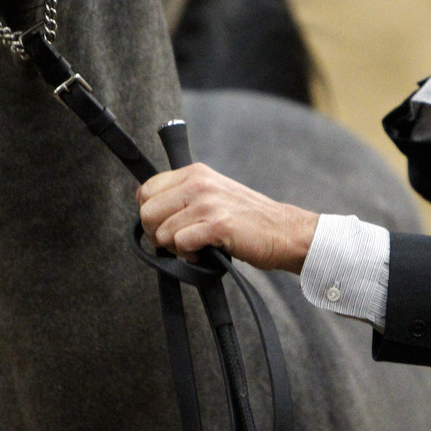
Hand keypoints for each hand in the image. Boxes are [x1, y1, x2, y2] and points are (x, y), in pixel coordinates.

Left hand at [137, 163, 319, 273]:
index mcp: (196, 173)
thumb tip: (149, 211)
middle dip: (157, 234)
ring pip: (162, 232)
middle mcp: (199, 184)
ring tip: (197, 247)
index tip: (163, 225)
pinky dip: (190, 256)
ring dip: (176, 248)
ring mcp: (208, 203)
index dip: (149, 213)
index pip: (146, 190)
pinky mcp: (217, 225)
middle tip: (177, 242)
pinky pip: (181, 244)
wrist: (283, 231)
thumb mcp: (213, 195)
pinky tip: (205, 253)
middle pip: (148, 213)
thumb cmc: (248, 218)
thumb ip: (183, 196)